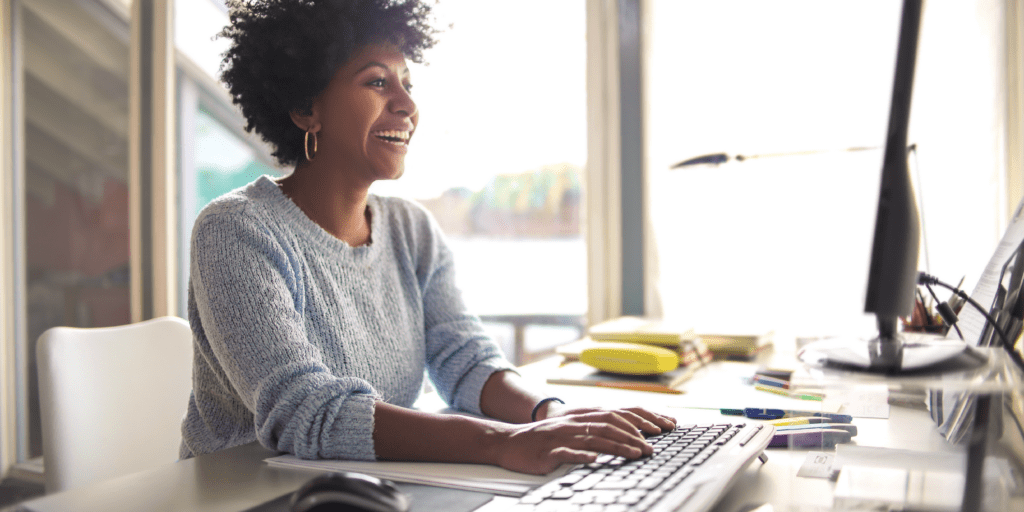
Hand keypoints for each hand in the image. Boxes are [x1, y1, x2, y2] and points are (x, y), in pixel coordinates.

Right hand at [488, 409, 675, 474]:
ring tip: (635, 453)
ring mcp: (561, 436)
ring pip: (593, 437)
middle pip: (609, 424)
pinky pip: (567, 452)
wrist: (509, 442)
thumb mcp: (573, 430)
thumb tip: (628, 433)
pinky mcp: (548, 451)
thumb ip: (596, 429)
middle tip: (652, 448)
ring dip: (617, 445)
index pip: (618, 414)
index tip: (662, 429)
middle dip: (634, 435)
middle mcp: (574, 422)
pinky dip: (582, 455)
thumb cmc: (543, 439)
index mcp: (583, 416)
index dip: (641, 419)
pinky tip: (594, 459)